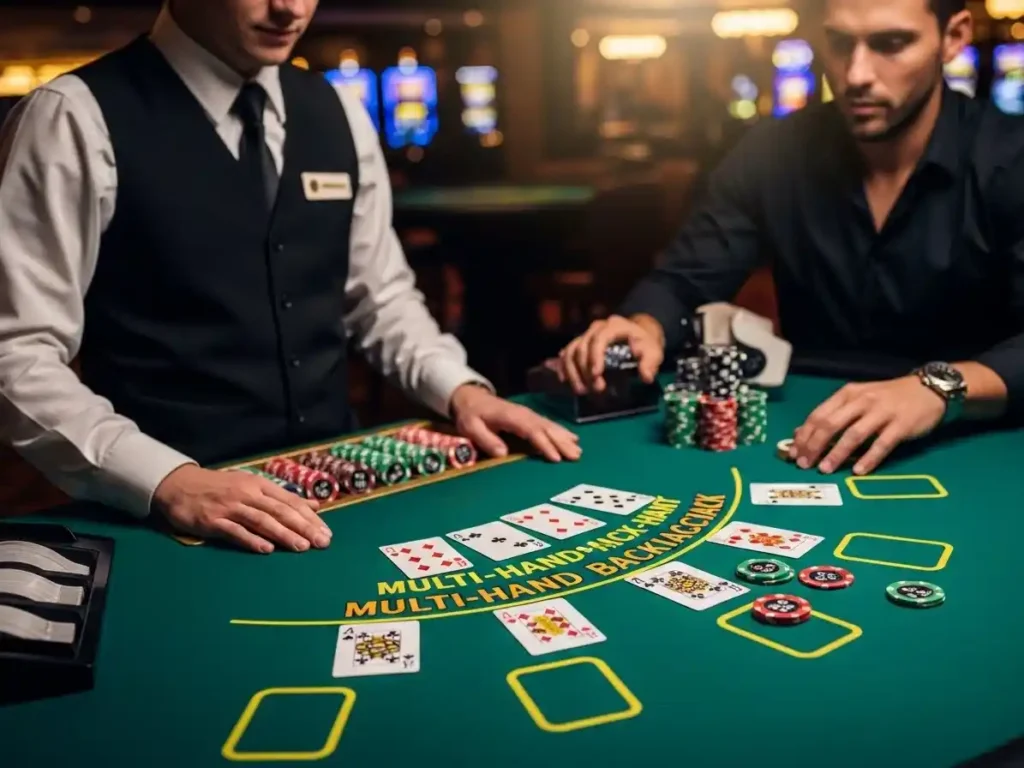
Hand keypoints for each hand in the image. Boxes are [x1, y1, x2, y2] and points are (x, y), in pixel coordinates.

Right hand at [152, 464, 331, 553]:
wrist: (179, 485)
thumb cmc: (220, 487)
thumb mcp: (252, 486)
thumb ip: (282, 498)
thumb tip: (314, 505)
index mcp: (259, 485)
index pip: (290, 501)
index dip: (309, 517)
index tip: (326, 532)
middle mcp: (247, 494)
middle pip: (280, 511)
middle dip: (303, 527)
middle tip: (321, 542)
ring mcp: (230, 507)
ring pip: (262, 521)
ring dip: (283, 534)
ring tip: (301, 547)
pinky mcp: (213, 521)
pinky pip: (235, 531)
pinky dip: (252, 540)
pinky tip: (266, 550)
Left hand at [449, 384, 581, 461]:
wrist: (471, 398)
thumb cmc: (471, 415)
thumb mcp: (471, 427)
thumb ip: (486, 439)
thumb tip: (503, 453)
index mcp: (510, 416)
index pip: (531, 431)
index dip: (544, 444)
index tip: (555, 458)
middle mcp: (523, 414)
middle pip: (545, 428)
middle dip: (561, 442)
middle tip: (575, 456)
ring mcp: (528, 414)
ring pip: (549, 426)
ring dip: (564, 438)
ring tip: (578, 450)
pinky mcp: (529, 417)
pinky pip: (548, 424)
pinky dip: (560, 431)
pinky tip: (571, 438)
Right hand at [558, 314, 664, 393]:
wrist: (638, 334)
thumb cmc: (645, 343)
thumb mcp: (653, 351)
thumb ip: (650, 363)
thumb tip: (646, 377)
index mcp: (614, 326)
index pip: (600, 339)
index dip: (595, 356)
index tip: (597, 374)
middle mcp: (596, 328)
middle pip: (582, 346)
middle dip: (586, 370)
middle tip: (596, 389)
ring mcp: (586, 335)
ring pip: (571, 350)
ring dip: (573, 372)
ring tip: (581, 390)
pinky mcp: (580, 343)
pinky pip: (566, 353)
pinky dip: (563, 367)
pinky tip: (565, 380)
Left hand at [790, 376, 946, 475]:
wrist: (928, 388)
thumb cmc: (887, 397)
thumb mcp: (856, 399)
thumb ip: (831, 414)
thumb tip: (800, 433)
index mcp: (847, 394)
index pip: (818, 415)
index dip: (804, 435)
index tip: (793, 453)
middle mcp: (862, 401)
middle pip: (831, 424)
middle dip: (814, 446)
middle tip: (804, 464)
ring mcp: (882, 412)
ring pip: (854, 434)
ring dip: (837, 453)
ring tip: (825, 469)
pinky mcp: (901, 425)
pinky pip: (882, 444)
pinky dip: (869, 458)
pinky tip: (857, 471)